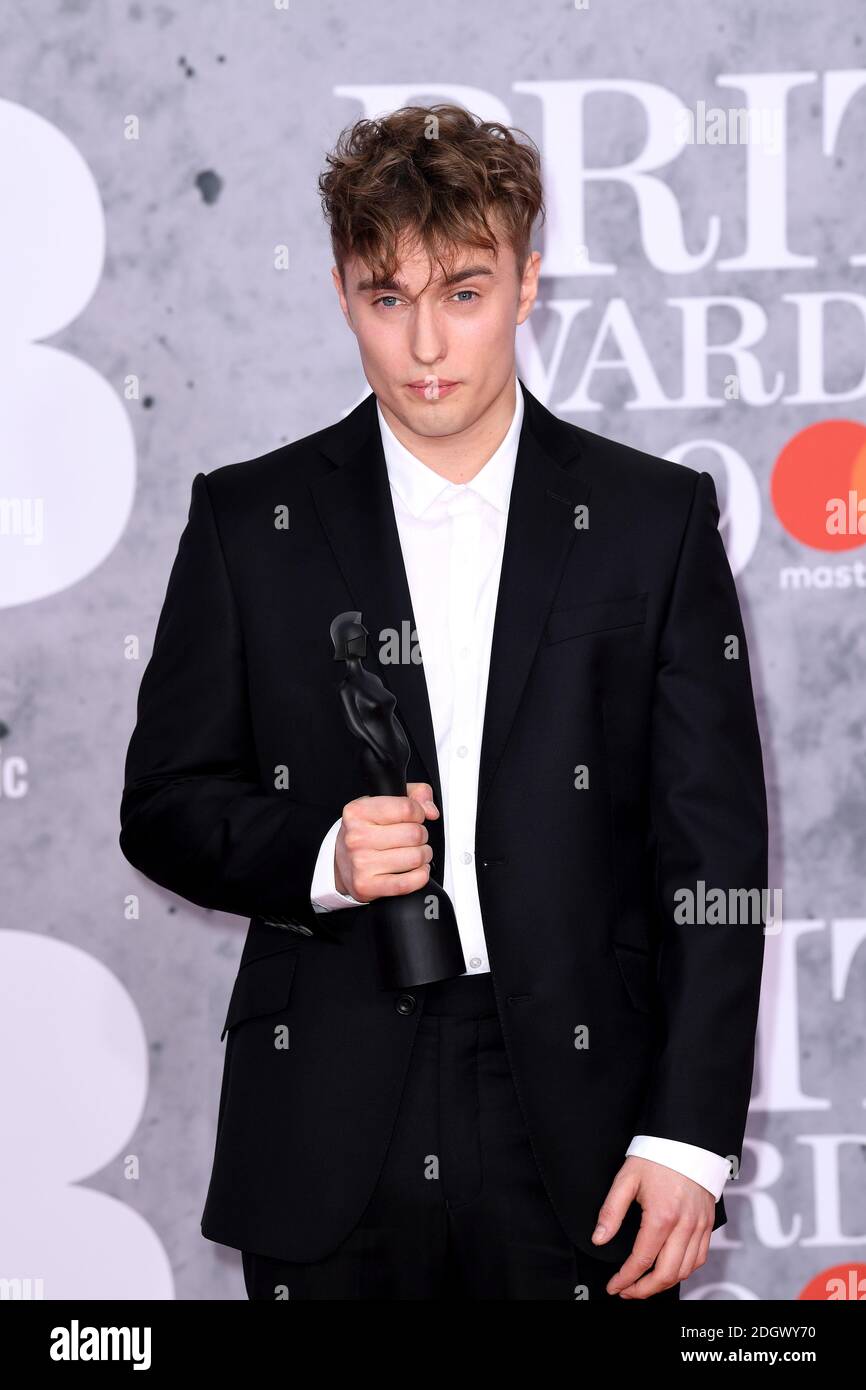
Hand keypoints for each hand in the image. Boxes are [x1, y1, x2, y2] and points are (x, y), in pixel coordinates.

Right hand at [334, 782, 439, 901]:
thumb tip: (430, 810)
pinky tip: (415, 870)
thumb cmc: (364, 832)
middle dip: (422, 836)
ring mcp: (361, 863)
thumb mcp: (381, 803)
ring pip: (415, 858)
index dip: (419, 813)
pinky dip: (420, 876)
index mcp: (358, 812)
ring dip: (423, 856)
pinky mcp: (367, 885)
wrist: (340, 862)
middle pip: (414, 834)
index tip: (415, 817)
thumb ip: (413, 795)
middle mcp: (357, 837)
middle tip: (414, 838)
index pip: (407, 808)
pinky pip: (407, 883)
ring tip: (414, 853)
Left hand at [592, 1156, 713, 1297]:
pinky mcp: (708, 1224)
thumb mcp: (626, 1179)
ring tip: (645, 1285)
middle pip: (666, 1274)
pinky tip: (669, 1270)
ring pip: (685, 1271)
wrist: (687, 1140)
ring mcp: (699, 1226)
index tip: (613, 1286)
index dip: (625, 1279)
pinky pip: (699, 1258)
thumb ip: (611, 1211)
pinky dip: (684, 1271)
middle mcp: (684, 1225)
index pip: (642, 1260)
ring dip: (664, 1284)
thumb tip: (599, 1238)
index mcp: (662, 1216)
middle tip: (627, 1292)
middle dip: (644, 1290)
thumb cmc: (657, 1157)